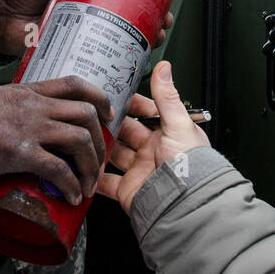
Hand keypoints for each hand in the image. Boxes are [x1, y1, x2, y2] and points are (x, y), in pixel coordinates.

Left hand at [0, 0, 173, 58]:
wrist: (0, 19)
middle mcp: (95, 11)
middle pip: (134, 18)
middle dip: (155, 21)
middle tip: (162, 21)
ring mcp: (87, 31)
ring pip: (123, 39)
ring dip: (144, 41)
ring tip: (153, 39)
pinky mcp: (77, 49)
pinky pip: (102, 58)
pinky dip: (118, 62)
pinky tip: (131, 61)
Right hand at [0, 77, 112, 204]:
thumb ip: (10, 109)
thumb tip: (16, 124)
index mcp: (27, 92)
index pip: (74, 84)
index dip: (99, 98)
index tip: (107, 114)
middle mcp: (33, 106)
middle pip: (86, 114)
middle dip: (101, 140)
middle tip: (100, 159)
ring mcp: (28, 127)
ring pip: (79, 140)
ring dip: (91, 165)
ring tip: (88, 184)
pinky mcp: (18, 152)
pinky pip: (57, 169)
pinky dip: (70, 184)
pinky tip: (72, 196)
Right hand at [97, 62, 207, 213]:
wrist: (185, 205)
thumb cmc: (190, 166)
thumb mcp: (178, 125)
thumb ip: (166, 97)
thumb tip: (164, 68)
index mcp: (167, 134)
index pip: (144, 113)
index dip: (128, 104)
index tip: (111, 96)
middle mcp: (152, 151)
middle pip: (125, 133)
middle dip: (110, 124)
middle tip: (92, 113)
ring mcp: (139, 171)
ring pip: (113, 155)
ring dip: (100, 148)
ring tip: (84, 136)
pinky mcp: (128, 190)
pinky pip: (106, 183)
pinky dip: (95, 178)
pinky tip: (84, 168)